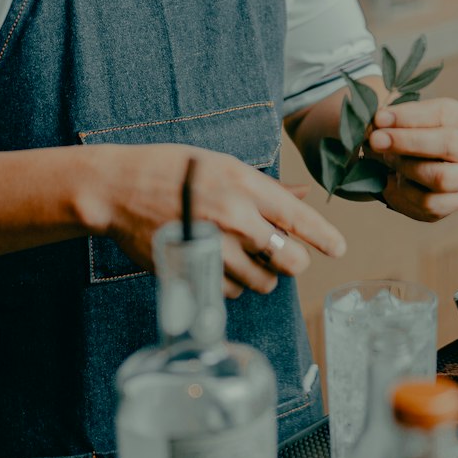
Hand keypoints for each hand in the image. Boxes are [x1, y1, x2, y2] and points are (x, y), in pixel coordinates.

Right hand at [77, 143, 345, 298]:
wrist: (119, 189)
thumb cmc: (172, 170)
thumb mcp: (223, 165)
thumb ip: (266, 187)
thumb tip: (303, 195)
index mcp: (244, 185)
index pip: (298, 218)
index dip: (324, 237)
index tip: (339, 248)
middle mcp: (234, 218)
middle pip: (289, 259)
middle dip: (292, 262)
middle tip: (283, 256)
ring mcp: (213, 248)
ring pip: (262, 282)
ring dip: (261, 275)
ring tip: (243, 256)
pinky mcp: (193, 272)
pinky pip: (231, 292)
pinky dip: (232, 284)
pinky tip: (219, 264)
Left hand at [366, 97, 457, 222]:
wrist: (408, 167)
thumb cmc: (405, 136)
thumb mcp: (398, 121)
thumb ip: (387, 122)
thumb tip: (375, 126)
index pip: (442, 114)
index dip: (408, 117)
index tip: (379, 119)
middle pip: (449, 144)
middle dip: (408, 142)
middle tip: (376, 140)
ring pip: (441, 177)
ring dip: (406, 168)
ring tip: (388, 160)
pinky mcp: (454, 202)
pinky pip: (429, 203)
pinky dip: (404, 193)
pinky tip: (393, 182)